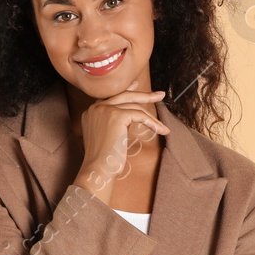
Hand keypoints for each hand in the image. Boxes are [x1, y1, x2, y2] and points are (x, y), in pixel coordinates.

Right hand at [75, 80, 168, 201]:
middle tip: (160, 95)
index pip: (112, 97)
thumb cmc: (104, 159)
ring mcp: (105, 110)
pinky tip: (160, 130)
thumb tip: (131, 113)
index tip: (137, 86)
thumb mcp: (106, 136)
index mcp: (91, 112)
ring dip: (152, 118)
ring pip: (135, 106)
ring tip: (164, 126)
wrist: (98, 169)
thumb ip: (113, 122)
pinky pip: (140, 115)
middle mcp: (96, 108)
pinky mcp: (116, 115)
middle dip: (144, 95)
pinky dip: (152, 123)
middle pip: (124, 95)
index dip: (126, 90)